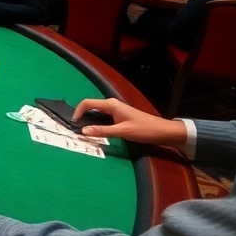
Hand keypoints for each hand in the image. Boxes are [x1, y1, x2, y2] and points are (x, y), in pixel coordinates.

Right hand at [73, 97, 187, 146]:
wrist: (162, 131)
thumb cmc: (143, 129)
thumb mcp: (121, 132)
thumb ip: (102, 131)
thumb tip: (83, 131)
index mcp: (111, 105)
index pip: (87, 103)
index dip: (77, 112)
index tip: (73, 123)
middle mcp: (112, 105)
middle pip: (91, 107)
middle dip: (81, 116)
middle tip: (76, 129)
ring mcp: (116, 110)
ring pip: (97, 113)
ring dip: (89, 120)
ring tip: (84, 131)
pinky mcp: (119, 116)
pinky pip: (103, 117)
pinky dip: (97, 123)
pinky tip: (97, 131)